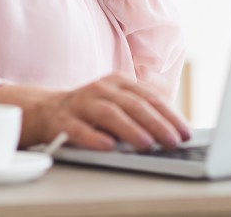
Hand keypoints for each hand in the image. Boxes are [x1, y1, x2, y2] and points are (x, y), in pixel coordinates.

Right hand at [0, 74, 191, 150]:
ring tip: (147, 144)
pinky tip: (108, 147)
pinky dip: (94, 138)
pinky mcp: (62, 120)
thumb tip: (174, 132)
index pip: (149, 97)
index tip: (186, 132)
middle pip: (133, 104)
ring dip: (130, 129)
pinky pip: (79, 129)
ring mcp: (80, 102)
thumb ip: (141, 112)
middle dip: (157, 124)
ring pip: (109, 114)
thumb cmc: (90, 111)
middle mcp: (100, 88)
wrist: (45, 111)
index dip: (170, 115)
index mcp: (118, 82)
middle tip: (174, 141)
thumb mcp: (117, 104)